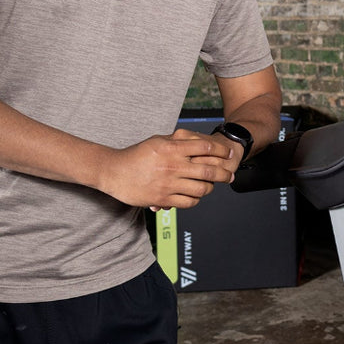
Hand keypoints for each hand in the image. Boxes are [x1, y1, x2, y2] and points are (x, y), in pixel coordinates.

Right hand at [97, 132, 240, 209]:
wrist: (114, 172)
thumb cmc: (136, 155)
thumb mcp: (157, 141)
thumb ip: (177, 142)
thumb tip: (197, 140)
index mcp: (172, 148)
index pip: (205, 148)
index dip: (221, 152)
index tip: (229, 154)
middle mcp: (173, 166)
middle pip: (209, 171)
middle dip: (224, 174)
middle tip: (230, 176)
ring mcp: (169, 184)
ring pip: (201, 189)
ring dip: (210, 188)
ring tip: (211, 187)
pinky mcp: (163, 199)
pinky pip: (188, 202)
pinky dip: (196, 199)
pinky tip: (196, 196)